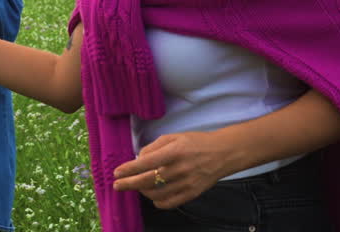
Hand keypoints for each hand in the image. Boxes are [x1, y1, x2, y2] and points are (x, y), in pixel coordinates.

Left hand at [111, 130, 234, 208]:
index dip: (129, 169)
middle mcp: (179, 168)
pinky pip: (169, 203)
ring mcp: (186, 183)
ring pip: (156, 193)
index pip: (146, 163)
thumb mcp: (174, 137)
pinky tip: (153, 196)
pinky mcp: (192, 193)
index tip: (117, 172)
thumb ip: (154, 147)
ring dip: (142, 191)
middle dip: (129, 184)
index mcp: (174, 151)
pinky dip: (157, 201)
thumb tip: (137, 158)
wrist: (223, 153)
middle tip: (117, 185)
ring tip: (138, 186)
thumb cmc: (196, 142)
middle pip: (147, 180)